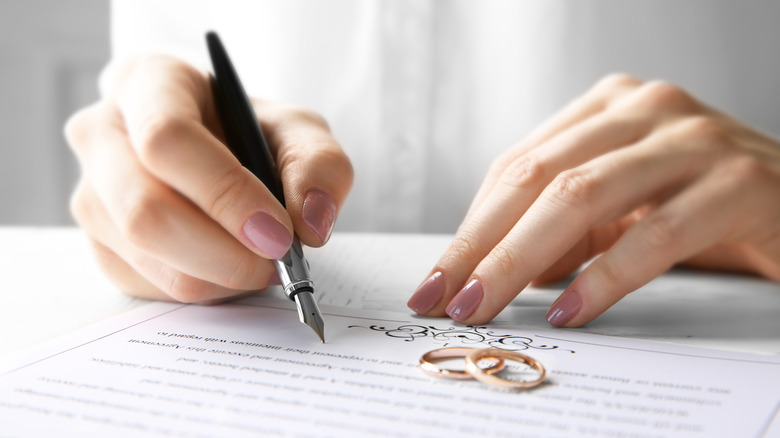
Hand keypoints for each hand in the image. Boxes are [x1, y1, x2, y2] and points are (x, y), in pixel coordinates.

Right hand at [66, 54, 351, 302]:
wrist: (224, 155)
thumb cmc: (254, 134)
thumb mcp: (301, 132)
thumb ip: (319, 167)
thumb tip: (310, 225)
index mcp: (147, 84)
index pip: (167, 139)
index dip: (225, 193)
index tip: (278, 232)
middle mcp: (102, 135)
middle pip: (145, 210)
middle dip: (223, 251)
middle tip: (278, 262)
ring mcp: (91, 194)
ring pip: (145, 256)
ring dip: (219, 275)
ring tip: (263, 263)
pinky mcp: (100, 245)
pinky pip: (149, 285)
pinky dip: (204, 288)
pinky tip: (230, 267)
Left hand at [408, 74, 779, 326]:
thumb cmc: (706, 207)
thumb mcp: (623, 211)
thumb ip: (565, 229)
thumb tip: (494, 270)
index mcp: (609, 106)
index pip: (517, 166)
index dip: (470, 227)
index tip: (437, 279)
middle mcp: (644, 108)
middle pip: (536, 177)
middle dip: (481, 245)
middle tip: (445, 299)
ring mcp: (692, 138)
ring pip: (580, 197)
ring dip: (519, 260)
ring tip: (485, 306)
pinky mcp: (737, 180)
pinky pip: (652, 235)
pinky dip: (602, 279)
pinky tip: (569, 311)